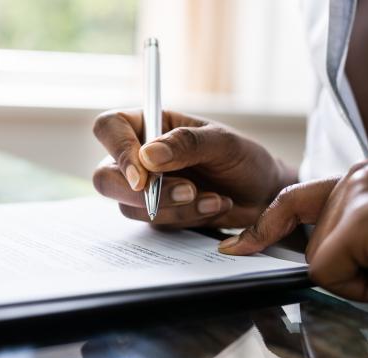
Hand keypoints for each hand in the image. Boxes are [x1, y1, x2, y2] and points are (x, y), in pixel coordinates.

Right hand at [92, 109, 296, 227]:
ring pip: (130, 206)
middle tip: (187, 191)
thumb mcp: (222, 143)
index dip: (118, 151)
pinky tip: (213, 206)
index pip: (109, 128)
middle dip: (140, 193)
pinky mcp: (156, 213)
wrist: (262, 195)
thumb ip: (186, 144)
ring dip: (174, 207)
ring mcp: (144, 188)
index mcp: (148, 124)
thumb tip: (147, 155)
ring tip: (214, 197)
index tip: (144, 176)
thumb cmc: (243, 159)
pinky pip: (155, 223)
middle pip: (105, 177)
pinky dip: (186, 218)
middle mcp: (138, 156)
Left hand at [219, 159, 367, 300]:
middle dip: (346, 271)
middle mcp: (357, 178)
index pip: (293, 201)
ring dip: (359, 282)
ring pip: (317, 263)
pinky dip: (362, 288)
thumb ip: (349, 239)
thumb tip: (318, 267)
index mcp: (363, 180)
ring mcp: (358, 194)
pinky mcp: (363, 219)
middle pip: (309, 246)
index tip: (234, 248)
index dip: (263, 228)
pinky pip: (328, 274)